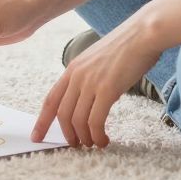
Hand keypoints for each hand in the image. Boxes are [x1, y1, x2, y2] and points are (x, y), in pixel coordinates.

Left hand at [31, 11, 165, 148]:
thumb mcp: (98, 59)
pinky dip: (97, 135)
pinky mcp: (107, 90)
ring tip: (94, 144)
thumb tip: (90, 98)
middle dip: (67, 135)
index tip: (37, 137)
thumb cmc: (127, 47)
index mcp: (73, 68)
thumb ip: (89, 76)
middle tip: (76, 146)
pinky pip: (95, 121)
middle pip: (62, 114)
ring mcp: (90, 82)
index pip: (51, 99)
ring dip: (84, 138)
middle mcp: (77, 76)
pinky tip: (104, 139)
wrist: (143, 33)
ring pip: (77, 121)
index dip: (42, 121)